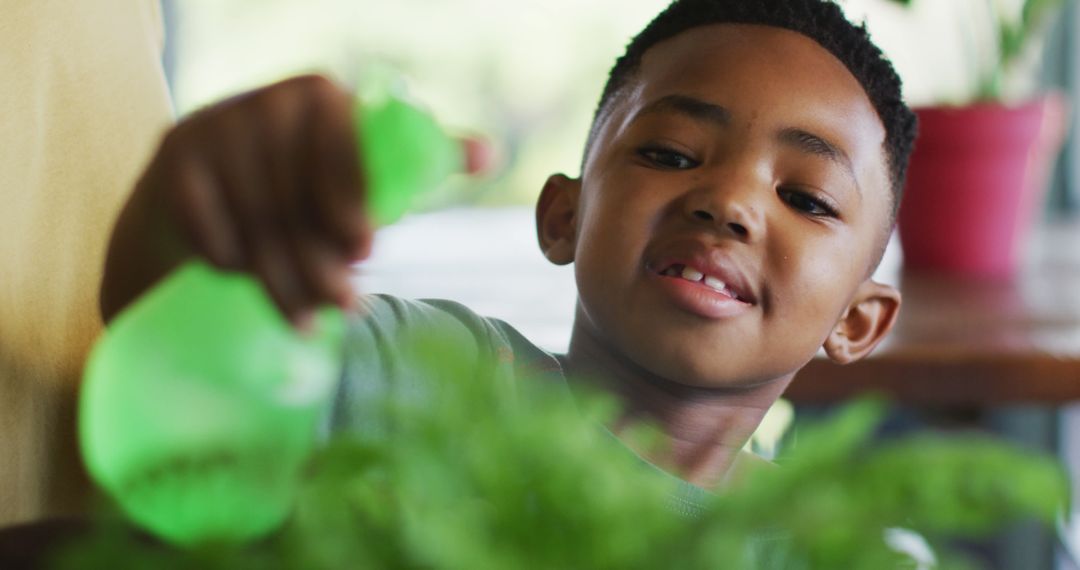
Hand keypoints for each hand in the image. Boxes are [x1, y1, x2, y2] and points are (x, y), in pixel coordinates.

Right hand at [102, 75, 370, 327]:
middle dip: (321, 262)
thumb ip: (356, 215)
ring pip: (256, 221)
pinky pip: (212, 229)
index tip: (363, 252)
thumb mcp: (334, 189)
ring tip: (305, 321)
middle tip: (344, 306)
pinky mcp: (176, 157)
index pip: (342, 147)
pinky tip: (247, 277)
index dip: (352, 203)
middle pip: (296, 196)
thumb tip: (357, 257)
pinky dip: (232, 264)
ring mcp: (215, 125)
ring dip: (282, 281)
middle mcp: (268, 101)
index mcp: (321, 96)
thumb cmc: (294, 186)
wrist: (198, 180)